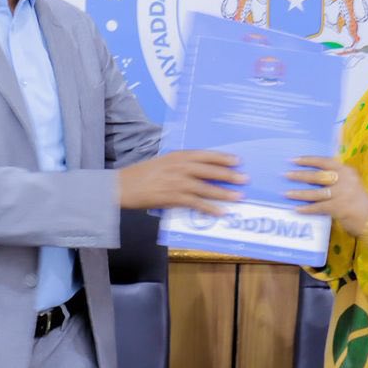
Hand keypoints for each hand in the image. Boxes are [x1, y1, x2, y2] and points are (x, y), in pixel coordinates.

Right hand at [117, 150, 245, 214]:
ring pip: (206, 187)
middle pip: (210, 170)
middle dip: (229, 175)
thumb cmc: (142, 174)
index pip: (206, 155)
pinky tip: (221, 212)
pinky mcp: (173, 198)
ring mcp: (177, 182)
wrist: (122, 186)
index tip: (238, 161)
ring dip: (224, 193)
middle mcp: (180, 167)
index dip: (223, 158)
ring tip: (239, 197)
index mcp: (178, 155)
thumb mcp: (163, 162)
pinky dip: (210, 208)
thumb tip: (200, 170)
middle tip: (245, 179)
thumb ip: (181, 164)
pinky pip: (197, 203)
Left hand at [285, 156, 367, 234]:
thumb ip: (337, 179)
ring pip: (315, 193)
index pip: (324, 161)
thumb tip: (312, 177)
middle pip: (317, 176)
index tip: (293, 159)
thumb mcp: (351, 184)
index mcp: (347, 170)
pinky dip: (307, 209)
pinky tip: (296, 209)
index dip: (307, 160)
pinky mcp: (339, 208)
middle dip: (299, 175)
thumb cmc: (360, 203)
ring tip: (286, 193)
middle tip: (285, 174)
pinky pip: (318, 207)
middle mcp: (345, 179)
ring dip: (299, 193)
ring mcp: (342, 194)